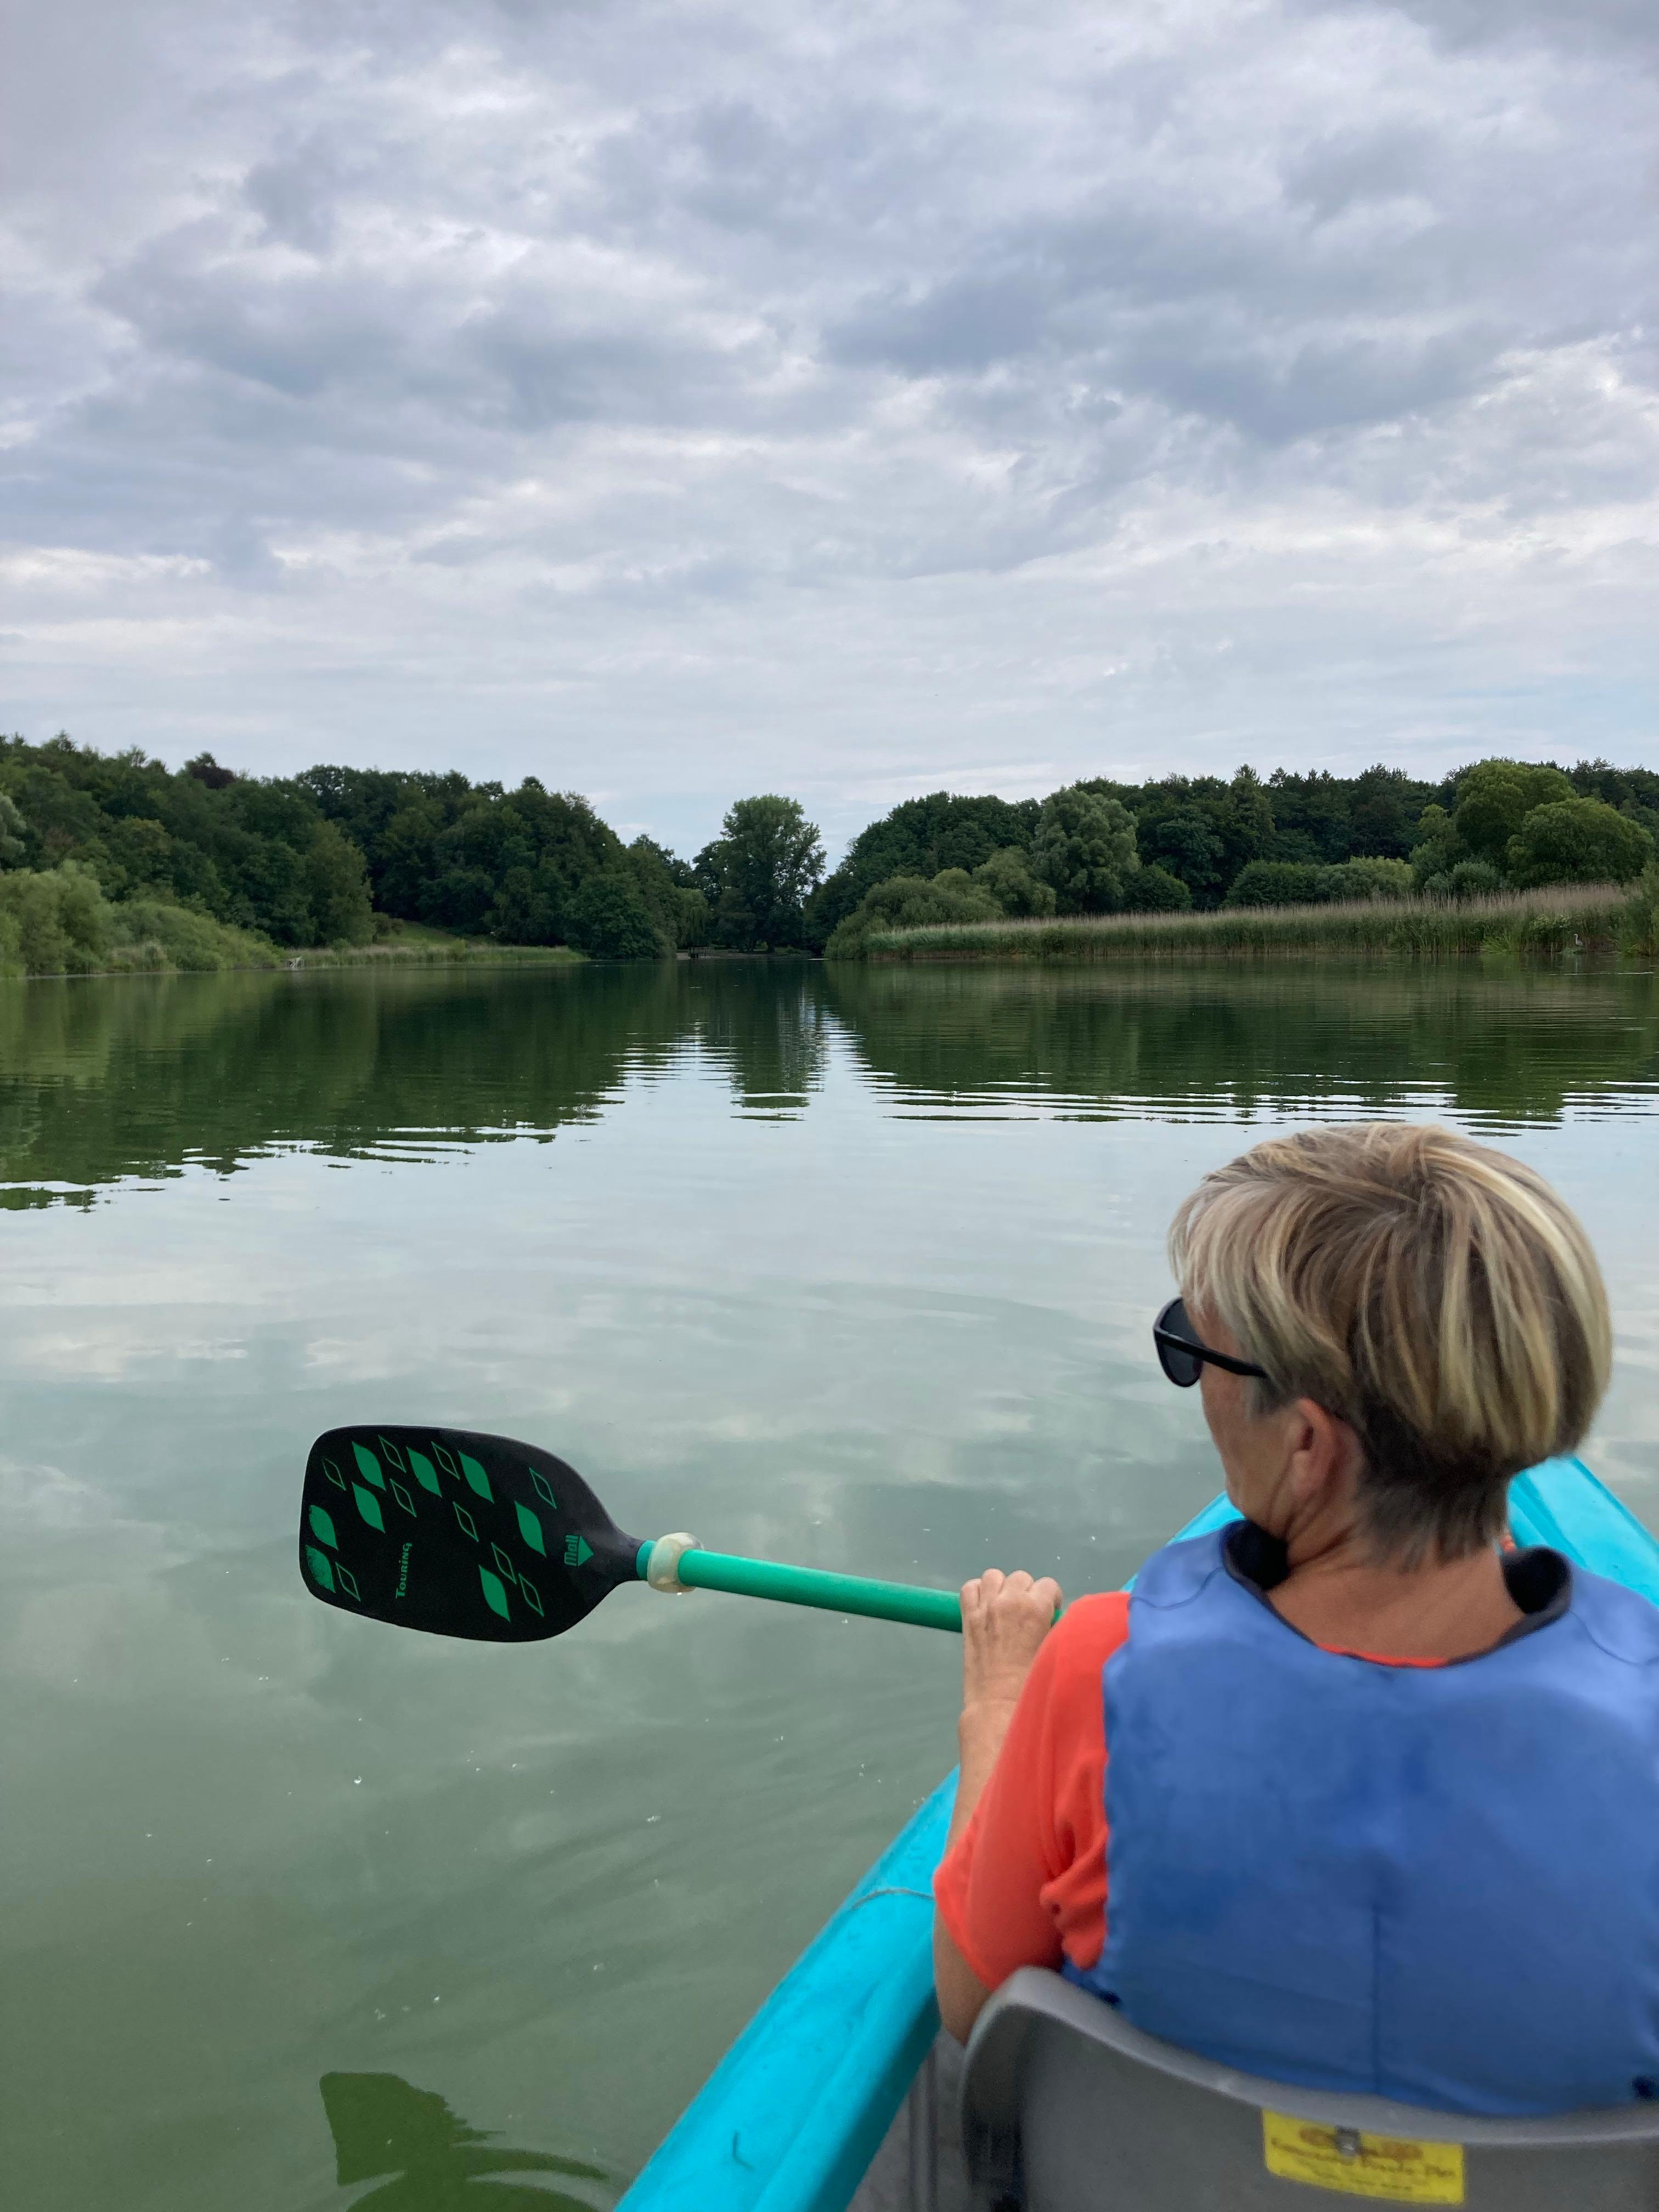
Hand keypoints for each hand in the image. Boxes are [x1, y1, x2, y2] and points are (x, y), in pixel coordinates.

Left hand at [959, 1567, 1061, 1721]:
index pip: (1048, 1585)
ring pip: (993, 1576)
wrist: (999, 1705)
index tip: (1049, 1617)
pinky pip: (969, 1588)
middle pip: (1021, 1578)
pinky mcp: (968, 1617)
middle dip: (1027, 1593)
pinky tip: (985, 1608)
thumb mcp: (1055, 1649)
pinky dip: (978, 1593)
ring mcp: (985, 1607)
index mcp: (1035, 1607)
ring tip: (1005, 1609)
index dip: (1051, 1600)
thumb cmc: (1034, 1683)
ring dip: (1002, 1588)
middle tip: (1028, 1616)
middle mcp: (1009, 1600)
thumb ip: (1056, 1627)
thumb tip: (1054, 1618)